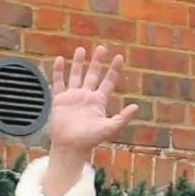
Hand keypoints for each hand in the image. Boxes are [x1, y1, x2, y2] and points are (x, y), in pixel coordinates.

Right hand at [41, 48, 138, 194]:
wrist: (70, 147)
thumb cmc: (89, 140)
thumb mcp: (109, 129)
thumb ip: (122, 118)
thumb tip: (136, 107)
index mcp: (98, 102)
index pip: (108, 81)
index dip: (114, 70)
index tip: (119, 57)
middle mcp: (86, 96)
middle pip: (93, 74)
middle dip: (97, 61)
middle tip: (102, 48)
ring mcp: (72, 97)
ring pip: (76, 75)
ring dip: (78, 63)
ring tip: (81, 49)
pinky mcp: (59, 100)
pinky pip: (59, 82)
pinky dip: (59, 71)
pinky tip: (60, 60)